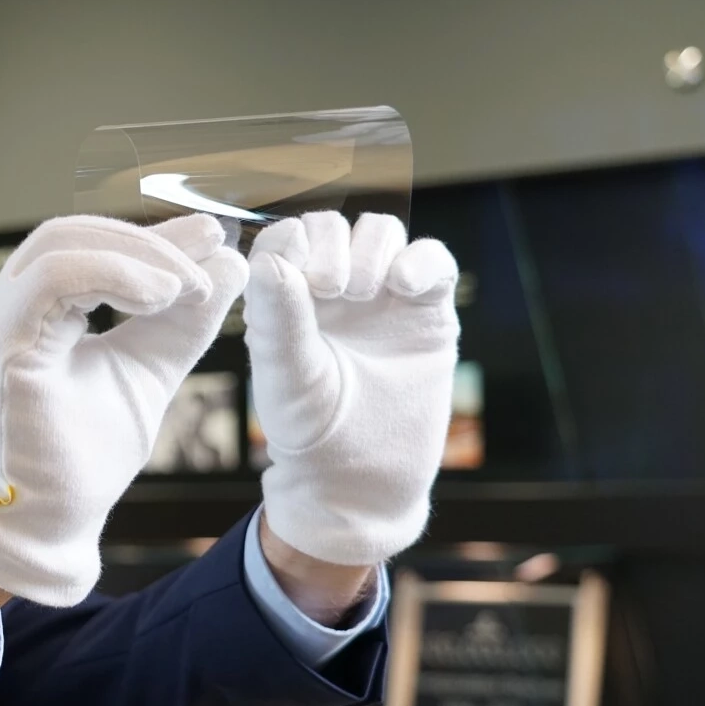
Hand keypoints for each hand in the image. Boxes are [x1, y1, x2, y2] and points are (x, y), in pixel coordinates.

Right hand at [0, 214, 246, 605]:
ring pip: (62, 245)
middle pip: (72, 233)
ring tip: (188, 286)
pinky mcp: (1, 343)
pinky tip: (161, 298)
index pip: (87, 244)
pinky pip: (54, 279)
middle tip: (209, 258)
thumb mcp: (149, 369)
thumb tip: (229, 261)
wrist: (56, 518)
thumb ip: (182, 320)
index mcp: (33, 310)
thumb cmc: (88, 454)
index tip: (214, 238)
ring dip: (138, 256)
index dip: (152, 237)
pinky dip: (115, 276)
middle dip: (149, 242)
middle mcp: (6, 307)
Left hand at [244, 211, 459, 565]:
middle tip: (333, 290)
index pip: (284, 238)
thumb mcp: (285, 373)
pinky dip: (422, 260)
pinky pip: (432, 259)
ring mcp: (380, 298)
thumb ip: (278, 316)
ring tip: (364, 294)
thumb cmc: (308, 431)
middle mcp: (329, 292)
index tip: (293, 272)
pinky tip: (405, 287)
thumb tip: (272, 258)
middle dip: (333, 243)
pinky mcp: (427, 310)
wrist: (361, 479)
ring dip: (373, 249)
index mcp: (283, 299)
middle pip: (333, 226)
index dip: (290, 240)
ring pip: (381, 232)